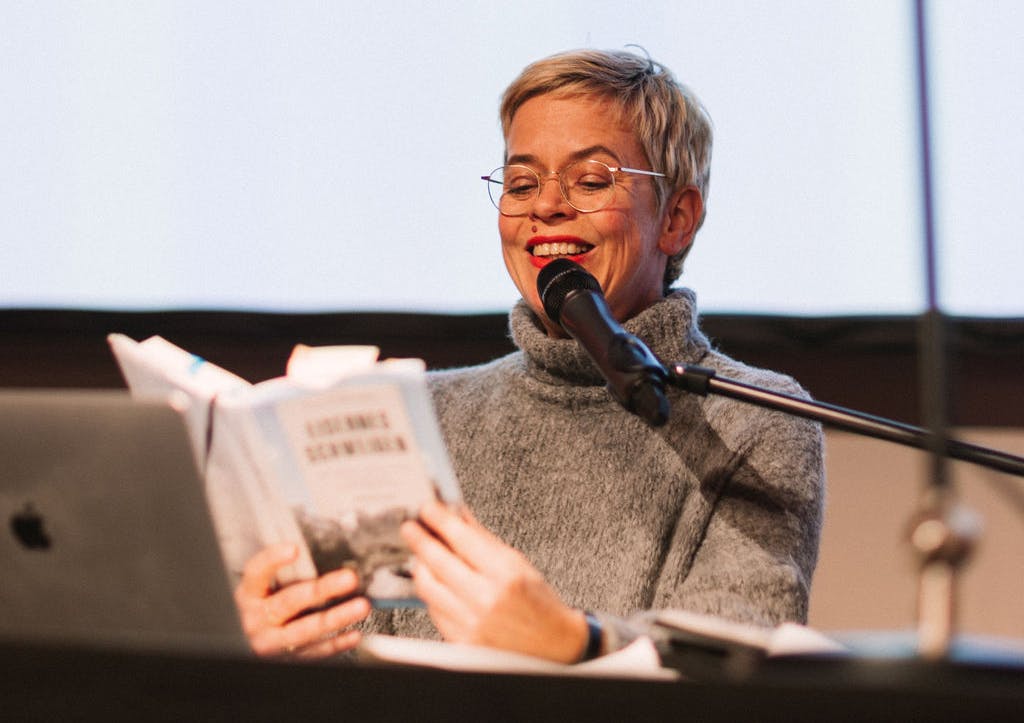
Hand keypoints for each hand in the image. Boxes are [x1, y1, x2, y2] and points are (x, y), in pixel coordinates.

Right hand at [234, 544, 370, 658]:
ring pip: (304, 630)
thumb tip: (321, 550)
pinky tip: (354, 633)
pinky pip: (313, 652)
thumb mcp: (265, 589)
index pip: (256, 573)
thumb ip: (286, 574)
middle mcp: (257, 619)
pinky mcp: (285, 660)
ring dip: (336, 618)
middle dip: (321, 590)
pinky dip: (336, 643)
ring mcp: (270, 641)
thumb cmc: (265, 607)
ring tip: (360, 606)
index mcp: (249, 595)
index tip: (294, 549)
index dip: (272, 560)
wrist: (254, 643)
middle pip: (288, 602)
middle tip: (349, 578)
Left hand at [400, 500, 587, 662]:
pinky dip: (432, 593)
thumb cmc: (538, 601)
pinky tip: (435, 582)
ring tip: (421, 554)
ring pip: (429, 588)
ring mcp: (471, 624)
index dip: (440, 519)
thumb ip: (483, 539)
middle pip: (438, 562)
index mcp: (505, 575)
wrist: (552, 644)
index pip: (462, 538)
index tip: (427, 508)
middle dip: (420, 540)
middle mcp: (486, 600)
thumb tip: (458, 515)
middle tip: (410, 527)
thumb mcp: (517, 562)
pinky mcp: (461, 642)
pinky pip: (434, 611)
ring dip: (421, 566)